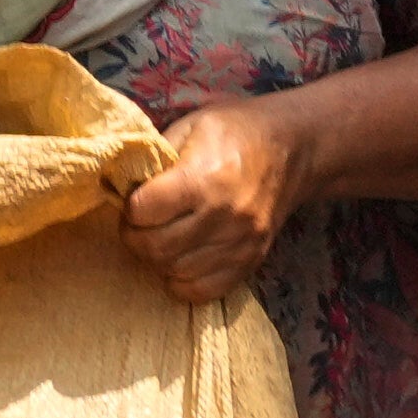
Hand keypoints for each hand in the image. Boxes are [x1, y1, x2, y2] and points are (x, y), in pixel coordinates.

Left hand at [114, 97, 302, 301]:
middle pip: (155, 247)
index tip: (137, 199)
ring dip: (159, 259)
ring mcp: (240, 243)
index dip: (130, 206)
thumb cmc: (237, 131)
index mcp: (204, 178)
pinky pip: (203, 291)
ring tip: (163, 238)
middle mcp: (224, 215)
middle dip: (136, 237)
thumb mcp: (191, 126)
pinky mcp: (251, 261)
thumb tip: (122, 186)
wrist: (295, 148)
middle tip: (141, 224)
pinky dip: (184, 281)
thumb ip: (156, 157)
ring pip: (175, 272)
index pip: (143, 211)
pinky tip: (184, 258)